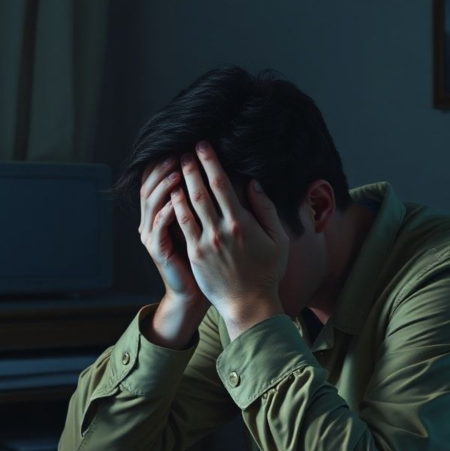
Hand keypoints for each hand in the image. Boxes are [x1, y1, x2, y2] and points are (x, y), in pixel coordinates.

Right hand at [138, 155, 208, 311]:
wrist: (194, 292)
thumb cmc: (205, 259)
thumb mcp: (203, 226)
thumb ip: (205, 202)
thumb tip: (217, 174)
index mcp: (162, 213)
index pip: (157, 180)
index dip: (167, 163)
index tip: (186, 148)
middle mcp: (152, 221)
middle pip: (150, 185)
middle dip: (164, 168)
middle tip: (181, 153)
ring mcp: (152, 235)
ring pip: (152, 202)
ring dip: (165, 185)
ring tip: (179, 170)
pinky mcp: (157, 250)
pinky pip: (158, 226)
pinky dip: (167, 211)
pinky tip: (178, 200)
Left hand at [170, 141, 288, 335]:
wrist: (248, 304)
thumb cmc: (267, 272)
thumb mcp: (277, 239)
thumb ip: (266, 209)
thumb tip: (253, 184)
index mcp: (242, 223)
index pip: (222, 185)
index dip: (210, 162)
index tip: (203, 146)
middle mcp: (221, 230)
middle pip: (201, 190)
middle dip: (191, 167)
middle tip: (184, 149)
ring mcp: (205, 242)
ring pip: (188, 205)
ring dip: (180, 183)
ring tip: (174, 166)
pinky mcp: (195, 254)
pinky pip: (182, 226)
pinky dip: (176, 207)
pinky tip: (172, 194)